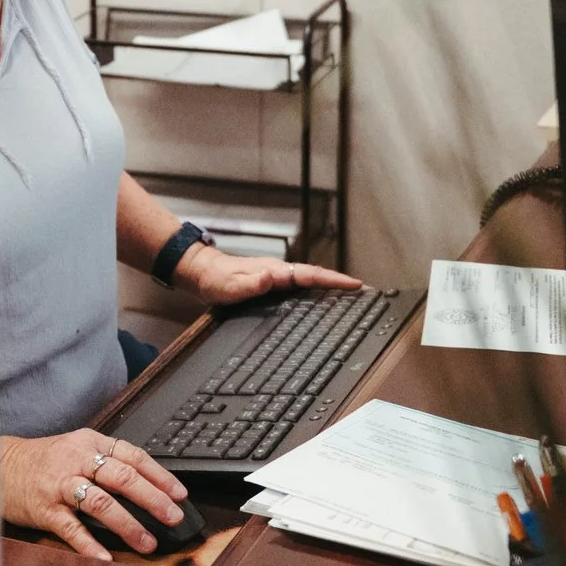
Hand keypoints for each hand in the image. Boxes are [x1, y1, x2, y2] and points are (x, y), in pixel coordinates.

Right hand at [0, 429, 187, 560]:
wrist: (2, 465)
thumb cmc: (45, 461)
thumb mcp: (78, 449)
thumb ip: (108, 462)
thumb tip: (149, 487)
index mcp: (91, 443)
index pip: (133, 456)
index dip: (159, 475)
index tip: (180, 494)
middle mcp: (78, 460)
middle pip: (121, 477)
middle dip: (151, 499)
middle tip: (172, 517)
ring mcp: (60, 484)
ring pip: (99, 502)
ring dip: (127, 524)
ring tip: (146, 543)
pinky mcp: (45, 508)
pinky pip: (71, 528)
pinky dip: (89, 545)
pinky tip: (104, 558)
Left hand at [176, 246, 359, 306]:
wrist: (202, 272)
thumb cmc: (215, 281)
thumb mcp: (230, 286)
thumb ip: (250, 284)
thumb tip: (270, 277)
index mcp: (274, 271)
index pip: (310, 274)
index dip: (333, 280)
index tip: (355, 284)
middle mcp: (279, 270)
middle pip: (316, 275)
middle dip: (340, 282)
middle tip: (364, 290)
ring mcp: (277, 275)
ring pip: (309, 278)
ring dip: (330, 284)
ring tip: (351, 293)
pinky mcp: (273, 281)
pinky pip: (300, 283)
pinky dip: (316, 286)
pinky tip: (322, 295)